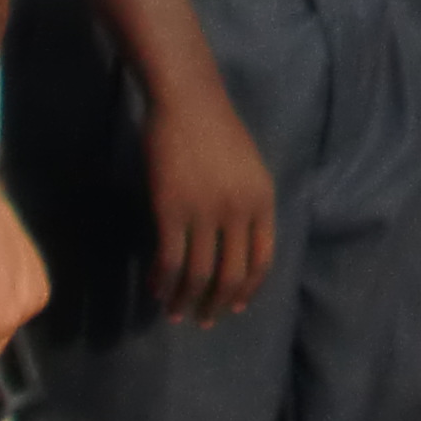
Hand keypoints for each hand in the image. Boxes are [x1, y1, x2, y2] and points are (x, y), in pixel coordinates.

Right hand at [144, 79, 278, 323]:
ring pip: (198, 275)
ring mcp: (205, 213)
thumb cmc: (217, 128)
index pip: (262, 261)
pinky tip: (157, 288)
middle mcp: (239, 212)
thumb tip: (236, 248)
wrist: (187, 99)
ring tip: (175, 313)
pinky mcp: (171, 210)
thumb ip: (248, 205)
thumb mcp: (249, 169)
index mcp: (263, 201)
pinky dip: (164, 280)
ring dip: (186, 300)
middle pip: (231, 275)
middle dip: (216, 305)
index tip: (233, 308)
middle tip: (203, 320)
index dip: (247, 290)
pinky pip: (170, 260)